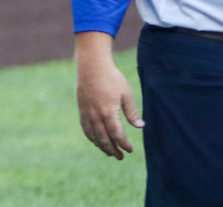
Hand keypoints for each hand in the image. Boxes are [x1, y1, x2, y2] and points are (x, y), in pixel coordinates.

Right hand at [76, 32, 143, 159]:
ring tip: (109, 152)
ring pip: (93, 135)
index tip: (130, 150)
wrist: (91, 65)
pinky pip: (85, 128)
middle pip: (104, 138)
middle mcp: (96, 115)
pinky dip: (91, 137)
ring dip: (101, 146)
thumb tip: (140, 126)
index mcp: (108, 111)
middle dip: (112, 150)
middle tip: (120, 157)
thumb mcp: (126, 93)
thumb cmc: (112, 77)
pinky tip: (96, 141)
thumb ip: (132, 111)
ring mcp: (87, 112)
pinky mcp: (81, 109)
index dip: (124, 144)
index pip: (117, 134)